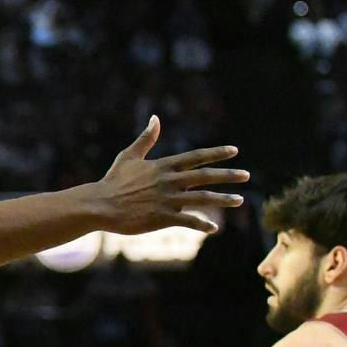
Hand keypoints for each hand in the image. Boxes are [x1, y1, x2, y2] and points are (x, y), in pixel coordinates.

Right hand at [75, 116, 247, 236]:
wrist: (100, 205)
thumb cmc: (113, 181)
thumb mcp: (129, 156)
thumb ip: (146, 138)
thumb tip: (155, 118)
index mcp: (163, 166)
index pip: (195, 157)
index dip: (216, 153)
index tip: (234, 151)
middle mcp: (169, 181)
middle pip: (205, 176)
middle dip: (228, 175)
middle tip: (246, 175)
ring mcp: (167, 199)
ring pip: (201, 198)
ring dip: (222, 199)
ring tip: (239, 200)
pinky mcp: (162, 217)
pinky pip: (188, 221)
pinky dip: (202, 225)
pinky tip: (213, 228)